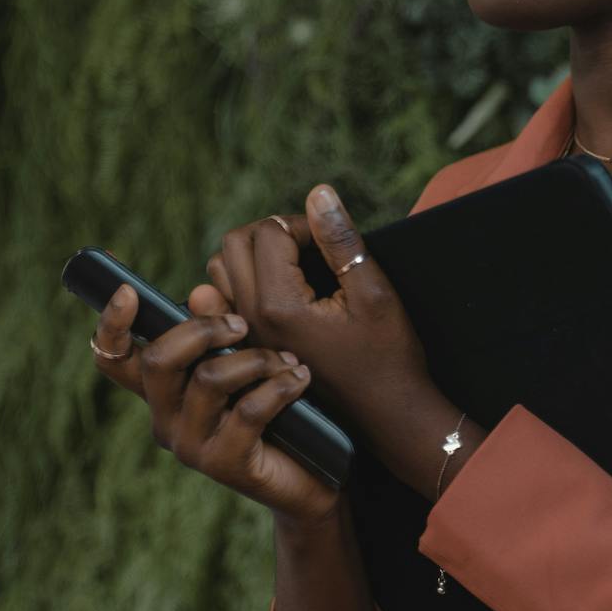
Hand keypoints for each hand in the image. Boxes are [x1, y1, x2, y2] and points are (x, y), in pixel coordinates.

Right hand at [89, 282, 339, 525]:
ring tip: (287, 361)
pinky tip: (300, 379)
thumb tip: (200, 292)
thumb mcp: (248, 362)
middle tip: (243, 326)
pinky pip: (248, 410)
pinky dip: (279, 387)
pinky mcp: (224, 464)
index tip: (128, 291)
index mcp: (162, 392)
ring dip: (256, 359)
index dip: (111, 325)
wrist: (308, 478)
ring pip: (208, 380)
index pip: (114, 360)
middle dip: (203, 330)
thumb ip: (221, 327)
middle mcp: (165, 420)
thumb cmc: (276, 411)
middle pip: (158, 361)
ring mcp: (190, 446)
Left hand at [211, 187, 457, 495]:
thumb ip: (342, 241)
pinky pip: (226, 300)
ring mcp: (248, 337)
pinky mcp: (252, 348)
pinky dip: (245, 282)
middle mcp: (252, 321)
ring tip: (296, 265)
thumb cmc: (389, 357)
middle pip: (234, 245)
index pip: (269, 233)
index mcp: (279, 306)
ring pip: (222, 271)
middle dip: (270, 232)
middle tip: (310, 245)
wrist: (388, 417)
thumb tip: (318, 193)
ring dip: (254, 255)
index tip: (332, 240)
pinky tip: (280, 288)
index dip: (303, 224)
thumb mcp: (374, 293)